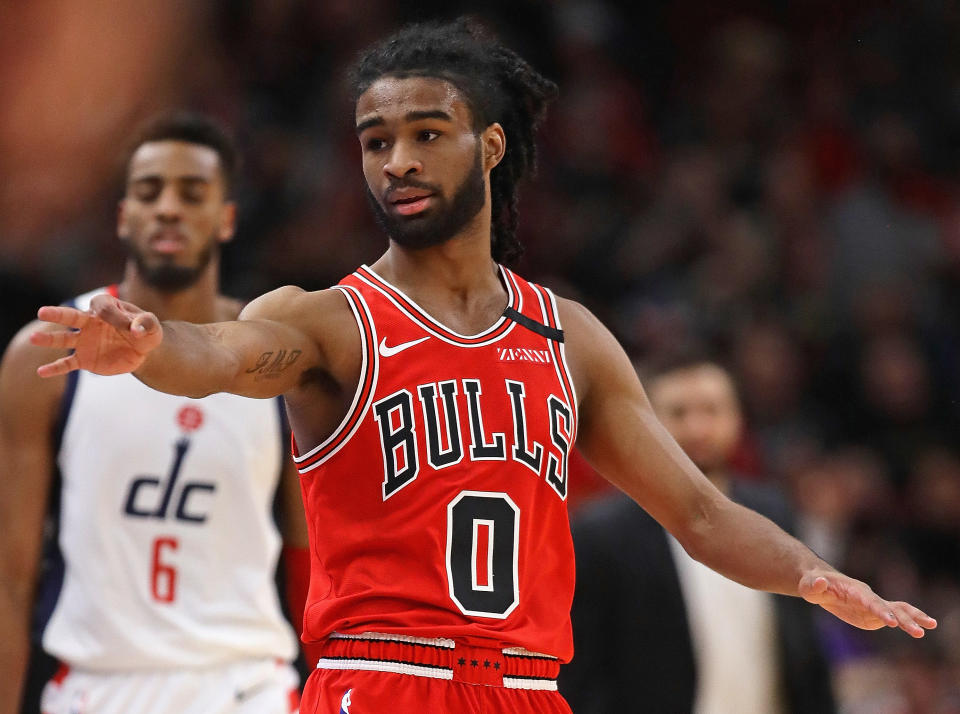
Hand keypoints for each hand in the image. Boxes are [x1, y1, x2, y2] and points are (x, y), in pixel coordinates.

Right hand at [31, 294, 162, 376]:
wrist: (142, 350)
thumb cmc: (145, 332)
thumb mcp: (151, 326)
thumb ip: (146, 323)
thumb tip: (136, 330)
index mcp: (106, 308)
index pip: (103, 308)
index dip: (115, 315)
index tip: (130, 326)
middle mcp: (89, 322)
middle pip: (71, 316)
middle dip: (58, 314)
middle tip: (42, 312)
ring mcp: (84, 341)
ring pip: (64, 339)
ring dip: (50, 339)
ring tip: (33, 339)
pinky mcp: (85, 359)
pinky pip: (68, 364)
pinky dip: (56, 368)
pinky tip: (42, 372)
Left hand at [799, 570, 936, 637]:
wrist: (819, 583)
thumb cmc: (812, 584)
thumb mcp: (808, 586)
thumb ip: (814, 585)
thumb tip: (820, 582)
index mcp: (853, 590)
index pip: (868, 601)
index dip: (879, 610)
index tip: (890, 621)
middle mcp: (867, 595)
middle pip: (887, 607)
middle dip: (901, 619)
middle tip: (917, 631)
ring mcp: (873, 604)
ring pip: (896, 609)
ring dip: (912, 618)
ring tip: (931, 626)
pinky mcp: (874, 612)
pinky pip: (895, 615)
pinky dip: (909, 619)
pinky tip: (924, 627)